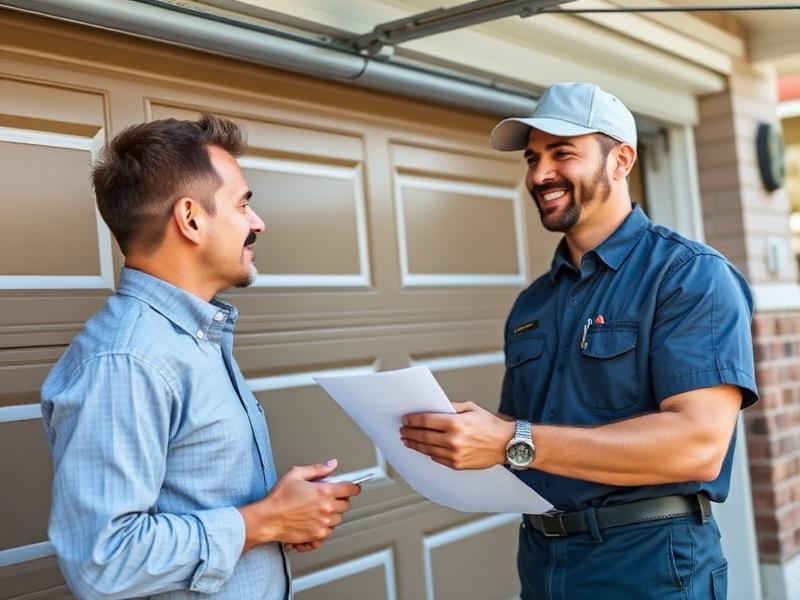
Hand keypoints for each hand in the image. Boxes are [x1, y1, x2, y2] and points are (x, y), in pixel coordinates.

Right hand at [238, 459, 360, 551]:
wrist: (267, 519)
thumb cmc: (278, 499)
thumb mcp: (296, 474)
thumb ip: (317, 469)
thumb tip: (331, 464)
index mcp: (324, 492)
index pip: (350, 489)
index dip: (353, 487)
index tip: (353, 487)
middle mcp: (326, 510)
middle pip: (345, 505)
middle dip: (340, 500)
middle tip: (328, 497)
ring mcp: (322, 525)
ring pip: (338, 520)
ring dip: (332, 514)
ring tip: (317, 509)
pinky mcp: (316, 537)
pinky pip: (328, 533)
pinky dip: (324, 528)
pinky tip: (314, 522)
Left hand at [400, 402, 514, 469]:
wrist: (508, 444)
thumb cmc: (491, 425)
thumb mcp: (470, 408)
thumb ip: (450, 407)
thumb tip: (434, 407)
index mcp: (455, 423)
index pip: (425, 420)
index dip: (412, 420)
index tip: (406, 419)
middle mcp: (453, 440)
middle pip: (423, 436)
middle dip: (409, 432)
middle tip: (403, 430)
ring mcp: (454, 454)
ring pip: (427, 449)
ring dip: (414, 444)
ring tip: (407, 440)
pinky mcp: (457, 464)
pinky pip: (437, 459)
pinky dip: (428, 453)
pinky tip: (423, 449)